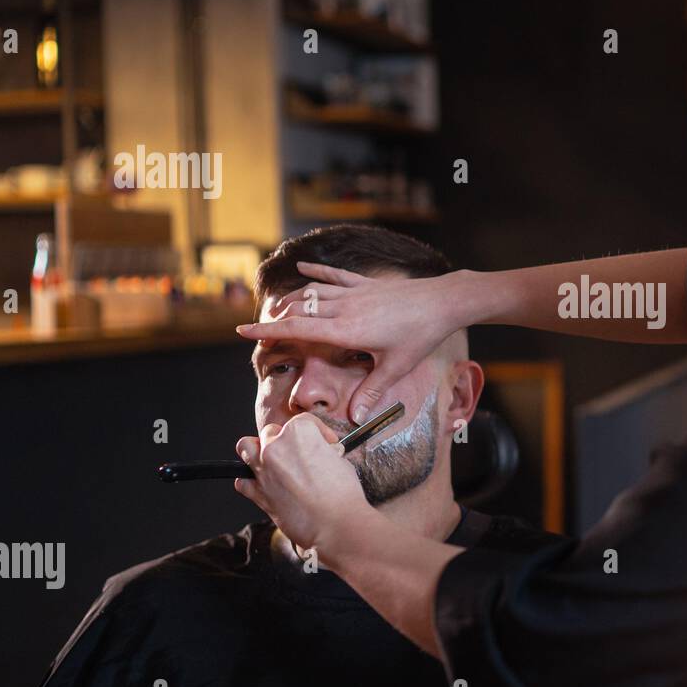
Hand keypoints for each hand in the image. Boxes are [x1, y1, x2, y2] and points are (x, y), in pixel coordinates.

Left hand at [233, 413, 371, 551]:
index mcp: (299, 432)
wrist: (335, 523)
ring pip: (246, 447)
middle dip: (287, 442)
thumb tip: (320, 453)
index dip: (319, 433)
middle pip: (273, 432)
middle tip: (301, 456)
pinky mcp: (258, 492)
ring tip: (272, 460)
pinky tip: (265, 485)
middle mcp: (276, 446)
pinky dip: (250, 481)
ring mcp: (263, 469)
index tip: (326, 444)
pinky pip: (243, 481)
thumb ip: (323, 451)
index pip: (305, 422)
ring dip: (258, 450)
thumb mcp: (340, 460)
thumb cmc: (342, 494)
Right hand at [236, 263, 467, 423]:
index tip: (243, 333)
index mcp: (346, 330)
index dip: (268, 331)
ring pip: (312, 292)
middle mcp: (344, 308)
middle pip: (298, 310)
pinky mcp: (366, 283)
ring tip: (274, 310)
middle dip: (274, 320)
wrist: (443, 301)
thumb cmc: (421, 335)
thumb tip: (354, 417)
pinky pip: (334, 276)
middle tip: (257, 332)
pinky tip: (301, 268)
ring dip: (291, 299)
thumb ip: (372, 391)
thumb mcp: (396, 366)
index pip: (297, 330)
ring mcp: (354, 292)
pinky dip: (315, 272)